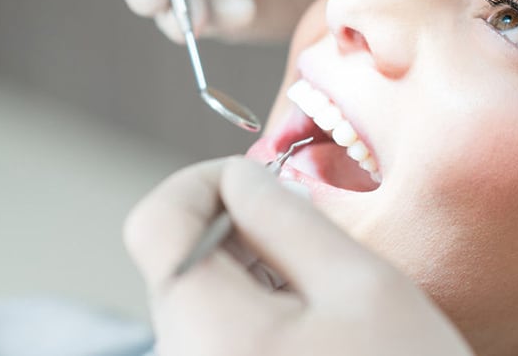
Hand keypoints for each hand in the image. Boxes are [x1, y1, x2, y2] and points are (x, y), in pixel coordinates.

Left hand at [124, 156, 474, 355]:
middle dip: (240, 231)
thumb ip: (288, 217)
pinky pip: (220, 342)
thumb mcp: (362, 287)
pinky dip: (259, 318)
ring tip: (328, 297)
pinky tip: (318, 334)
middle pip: (181, 263)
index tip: (260, 182)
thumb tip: (241, 178)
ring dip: (255, 275)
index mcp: (205, 329)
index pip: (155, 222)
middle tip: (314, 237)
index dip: (202, 182)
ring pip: (203, 303)